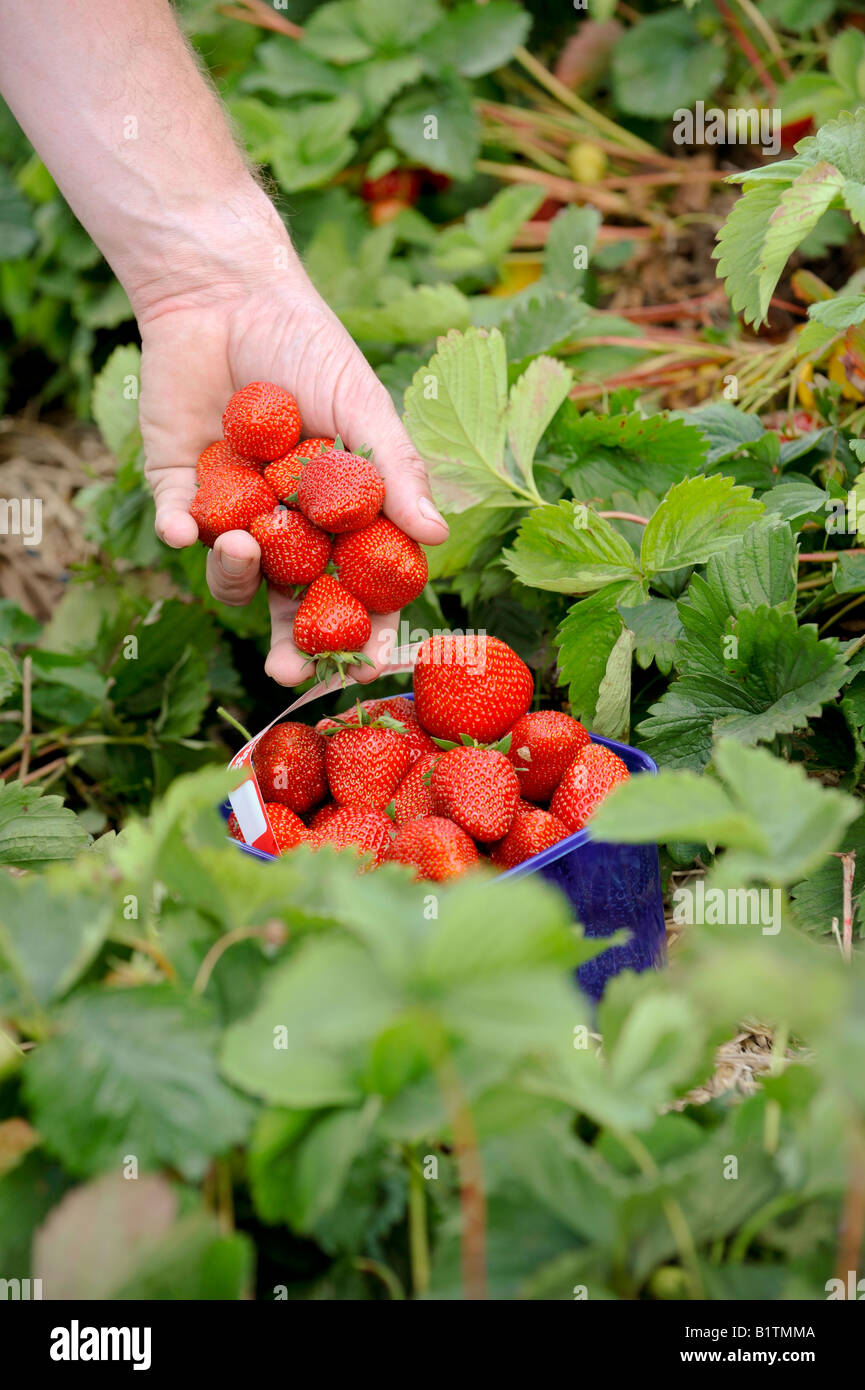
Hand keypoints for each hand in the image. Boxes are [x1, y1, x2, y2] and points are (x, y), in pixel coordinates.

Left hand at [138, 260, 447, 685]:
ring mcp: (233, 510)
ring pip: (235, 576)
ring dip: (237, 577)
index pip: (358, 586)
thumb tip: (437, 537)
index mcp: (340, 514)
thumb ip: (397, 473)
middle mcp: (288, 524)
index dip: (364, 628)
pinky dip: (182, 534)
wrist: (226, 291)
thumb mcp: (365, 407)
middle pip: (293, 603)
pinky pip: (179, 528)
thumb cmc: (310, 346)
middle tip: (287, 670)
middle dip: (292, 643)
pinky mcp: (179, 487)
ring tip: (242, 547)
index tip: (365, 662)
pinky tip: (188, 532)